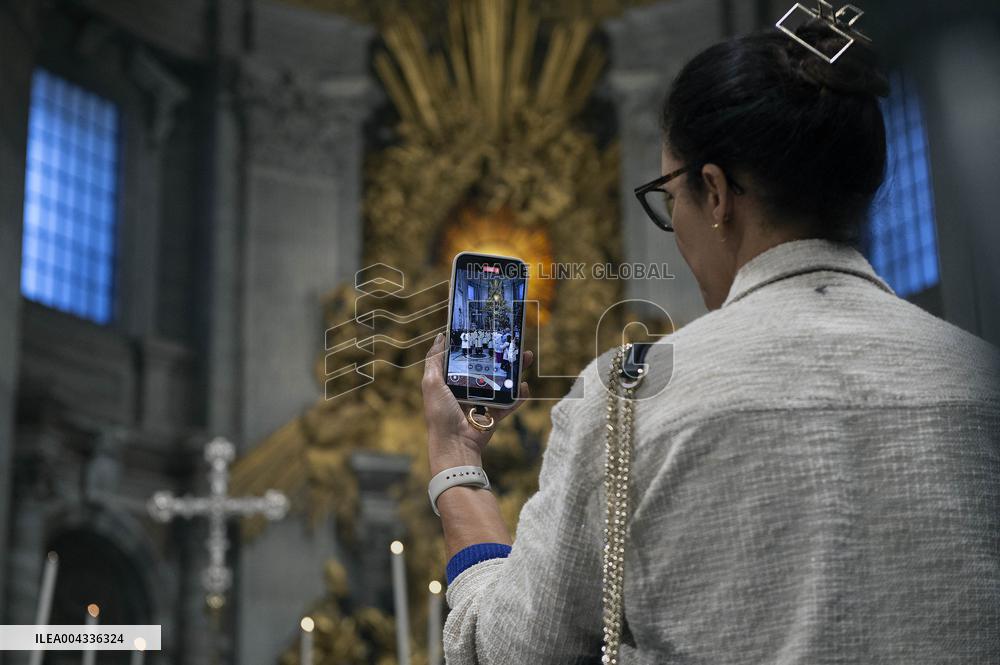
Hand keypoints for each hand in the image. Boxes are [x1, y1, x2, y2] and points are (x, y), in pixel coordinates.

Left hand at [421, 332, 533, 473]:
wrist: (454, 444)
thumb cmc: (440, 414)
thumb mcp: (431, 383)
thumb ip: (434, 360)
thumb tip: (440, 337)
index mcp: (452, 381)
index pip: (466, 358)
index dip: (476, 345)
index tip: (487, 331)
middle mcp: (468, 390)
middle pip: (488, 367)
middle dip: (501, 355)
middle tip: (513, 342)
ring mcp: (483, 402)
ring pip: (502, 382)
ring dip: (515, 370)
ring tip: (525, 357)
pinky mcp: (494, 415)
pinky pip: (510, 403)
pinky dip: (519, 395)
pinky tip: (525, 386)